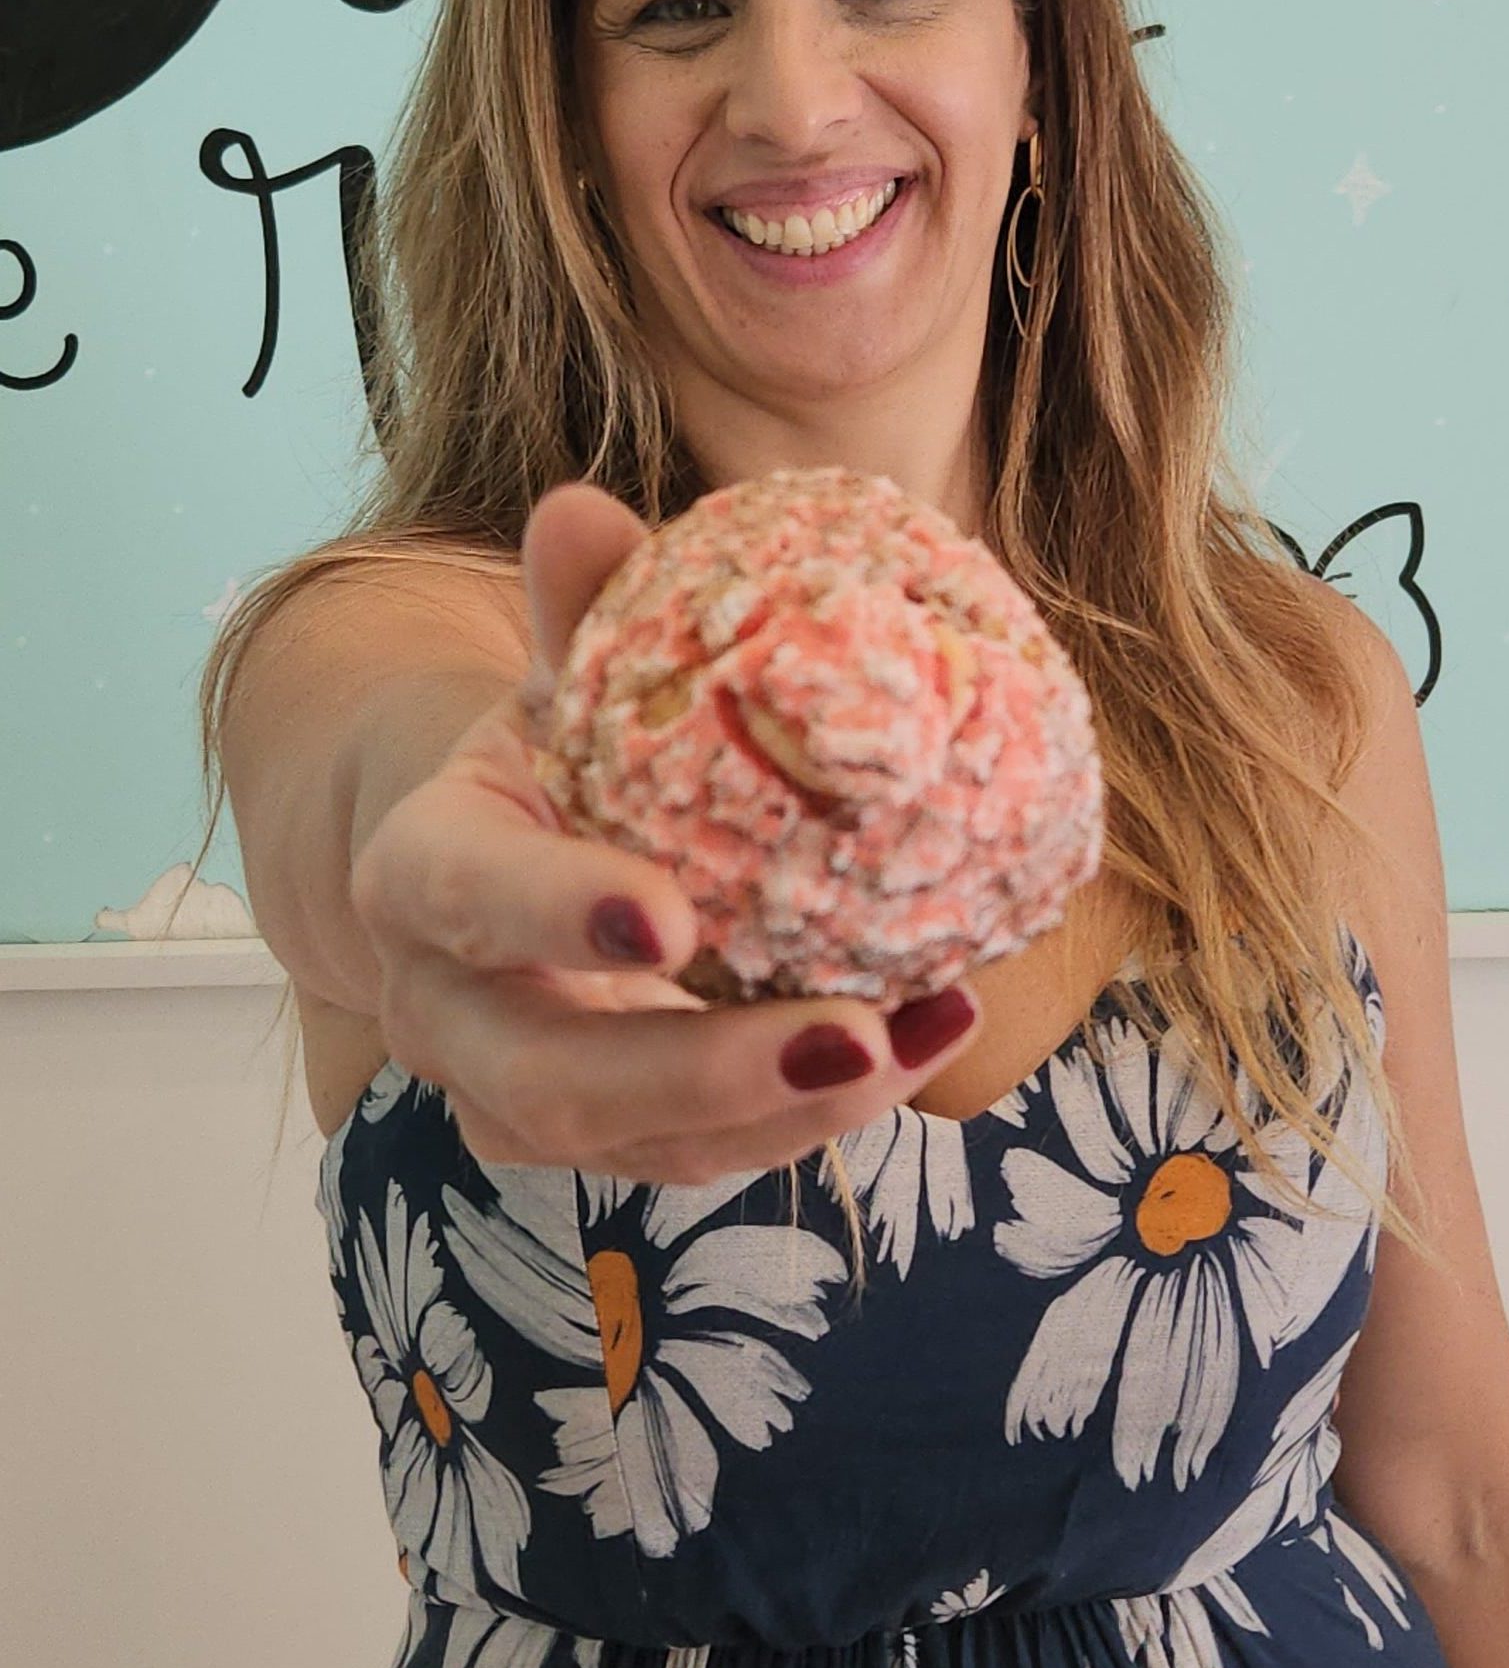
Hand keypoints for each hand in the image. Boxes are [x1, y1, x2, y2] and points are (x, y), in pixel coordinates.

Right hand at [348, 481, 984, 1182]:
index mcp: (420, 872)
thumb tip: (582, 511)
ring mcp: (516, 1097)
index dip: (551, 912)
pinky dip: (818, 1112)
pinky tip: (929, 1034)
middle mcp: (444, 1009)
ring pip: (639, 1147)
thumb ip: (577, 611)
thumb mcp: (559, 679)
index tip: (670, 917)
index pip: (463, 894)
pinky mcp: (605, 1143)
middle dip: (700, 1073)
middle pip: (545, 1080)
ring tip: (926, 1032)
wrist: (505, 862)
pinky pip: (708, 1155)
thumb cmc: (552, 755)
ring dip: (790, 1110)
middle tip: (849, 1035)